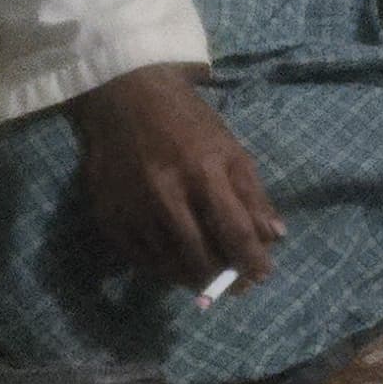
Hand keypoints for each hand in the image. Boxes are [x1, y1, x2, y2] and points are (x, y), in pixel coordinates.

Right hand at [70, 65, 281, 290]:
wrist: (126, 97)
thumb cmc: (189, 124)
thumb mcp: (230, 150)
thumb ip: (253, 195)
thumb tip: (274, 237)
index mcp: (205, 171)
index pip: (235, 230)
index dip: (251, 260)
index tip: (263, 276)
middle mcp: (167, 192)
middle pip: (201, 253)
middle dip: (224, 276)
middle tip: (237, 285)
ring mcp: (133, 206)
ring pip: (169, 262)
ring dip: (194, 278)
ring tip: (210, 281)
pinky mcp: (108, 215)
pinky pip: (139, 258)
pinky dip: (162, 269)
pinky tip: (177, 269)